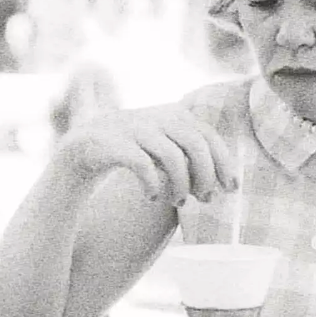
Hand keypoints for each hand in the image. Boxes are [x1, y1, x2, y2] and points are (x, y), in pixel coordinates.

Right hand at [55, 104, 238, 205]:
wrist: (84, 147)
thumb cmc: (134, 152)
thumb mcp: (165, 147)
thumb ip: (191, 155)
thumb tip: (223, 184)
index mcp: (174, 114)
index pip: (208, 136)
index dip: (224, 163)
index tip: (231, 189)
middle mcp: (156, 116)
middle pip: (195, 144)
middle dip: (205, 175)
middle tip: (205, 199)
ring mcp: (134, 127)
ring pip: (172, 156)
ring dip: (180, 184)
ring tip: (178, 202)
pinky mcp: (113, 143)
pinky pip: (142, 164)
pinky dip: (152, 183)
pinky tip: (151, 197)